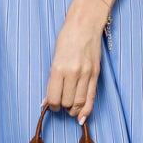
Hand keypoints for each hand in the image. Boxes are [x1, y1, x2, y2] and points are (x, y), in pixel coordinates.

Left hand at [44, 0, 107, 121]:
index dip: (52, 106)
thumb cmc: (66, 39)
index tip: (52, 105)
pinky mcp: (96, 74)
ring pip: (79, 103)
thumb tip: (46, 102)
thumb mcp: (54, 58)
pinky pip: (91, 98)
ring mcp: (86, 74)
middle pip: (66, 102)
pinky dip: (86, 110)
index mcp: (58, 68)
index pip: (54, 98)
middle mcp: (72, 73)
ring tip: (70, 109)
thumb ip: (52, 81)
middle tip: (60, 105)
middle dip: (62, 108)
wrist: (85, 25)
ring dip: (73, 110)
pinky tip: (81, 117)